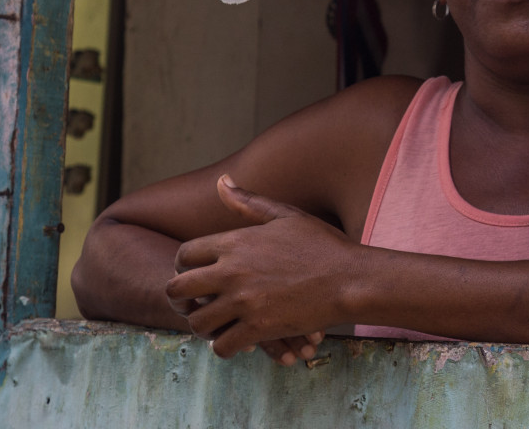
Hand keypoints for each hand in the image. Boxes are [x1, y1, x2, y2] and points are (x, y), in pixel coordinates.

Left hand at [165, 175, 361, 360]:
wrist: (351, 278)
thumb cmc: (322, 245)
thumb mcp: (285, 216)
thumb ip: (248, 202)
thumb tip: (221, 181)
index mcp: (235, 242)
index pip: (184, 254)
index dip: (181, 267)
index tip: (192, 276)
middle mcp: (232, 271)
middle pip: (177, 290)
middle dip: (179, 300)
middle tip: (192, 306)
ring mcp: (244, 301)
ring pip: (197, 323)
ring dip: (202, 327)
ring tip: (216, 326)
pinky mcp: (259, 328)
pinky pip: (223, 346)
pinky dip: (225, 348)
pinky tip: (236, 341)